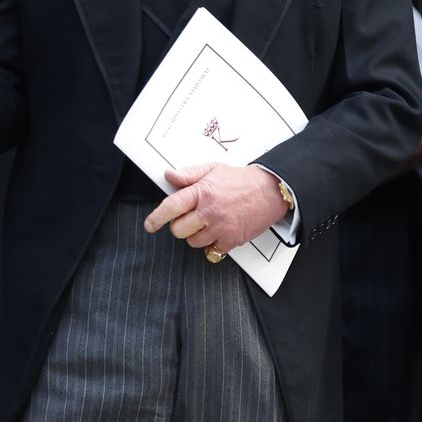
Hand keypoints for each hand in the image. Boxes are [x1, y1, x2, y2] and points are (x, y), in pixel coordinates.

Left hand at [144, 163, 290, 254]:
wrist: (271, 191)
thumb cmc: (243, 180)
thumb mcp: (213, 169)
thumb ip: (189, 174)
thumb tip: (169, 176)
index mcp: (202, 191)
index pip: (171, 207)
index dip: (156, 218)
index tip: (150, 225)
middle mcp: (209, 211)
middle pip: (178, 230)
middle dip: (180, 225)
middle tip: (191, 218)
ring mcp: (220, 227)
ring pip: (193, 242)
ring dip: (197, 235)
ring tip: (209, 223)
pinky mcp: (231, 240)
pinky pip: (211, 251)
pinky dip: (213, 245)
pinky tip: (219, 232)